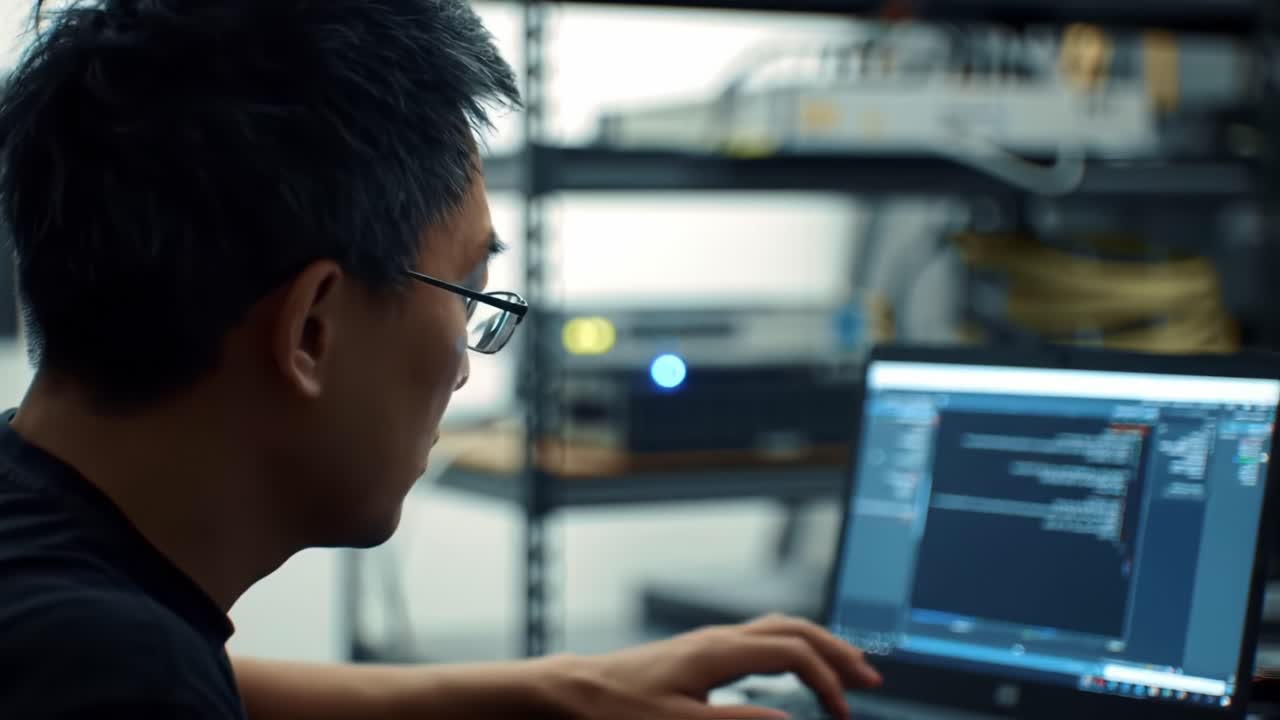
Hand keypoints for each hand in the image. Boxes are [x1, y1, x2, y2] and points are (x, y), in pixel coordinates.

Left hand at [545, 614, 881, 719]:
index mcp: (719, 651)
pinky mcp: (700, 653)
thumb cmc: (616, 711)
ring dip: (817, 644)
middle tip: (871, 677)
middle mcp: (718, 639)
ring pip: (778, 629)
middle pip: (794, 629)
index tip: (843, 714)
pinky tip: (794, 667)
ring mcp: (709, 642)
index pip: (793, 652)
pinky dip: (791, 647)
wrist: (572, 692)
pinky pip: (760, 638)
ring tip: (846, 667)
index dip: (827, 680)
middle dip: (836, 650)